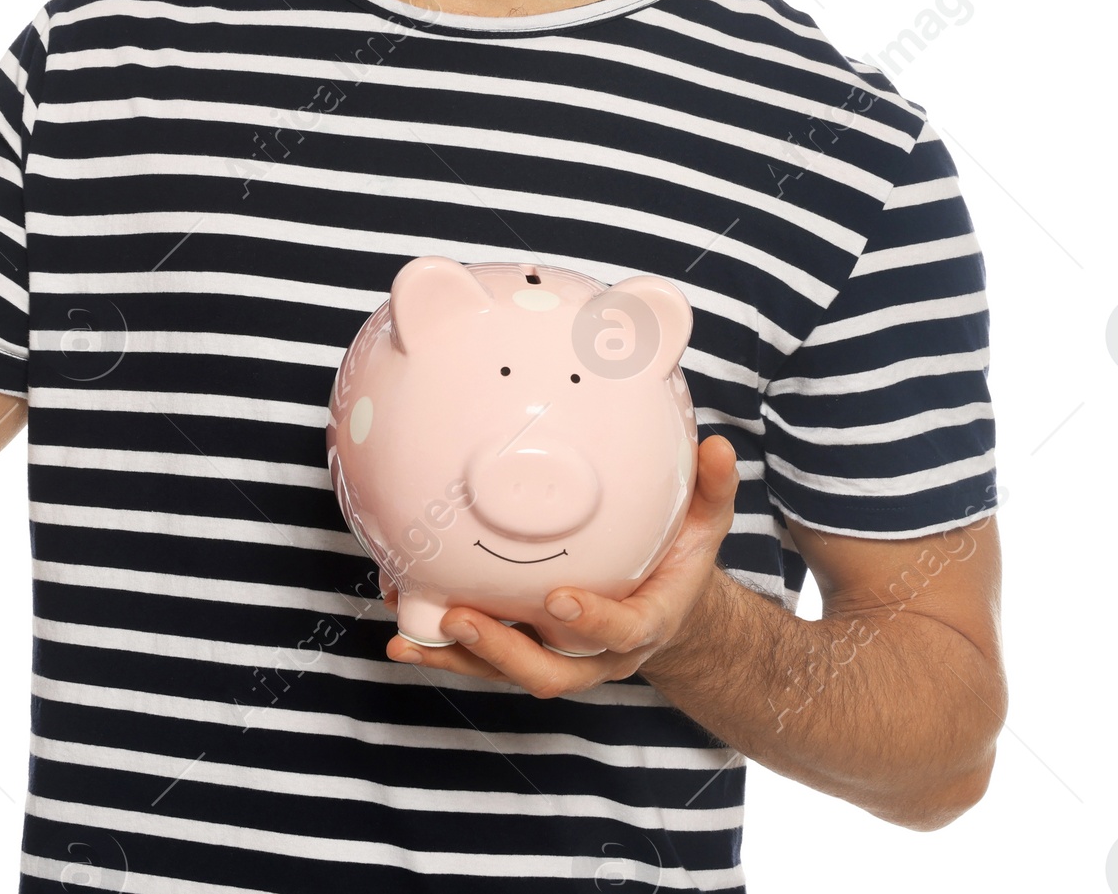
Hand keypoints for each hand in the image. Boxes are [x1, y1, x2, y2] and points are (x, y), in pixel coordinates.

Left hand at [381, 433, 738, 697]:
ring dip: (454, 656)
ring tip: (408, 630)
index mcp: (644, 622)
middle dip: (503, 650)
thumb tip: (718, 446)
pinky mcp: (523, 651)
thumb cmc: (678, 557)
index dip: (593, 620)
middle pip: (550, 671)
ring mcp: (557, 658)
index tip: (559, 599)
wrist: (663, 604)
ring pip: (504, 671)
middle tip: (461, 617)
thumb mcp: (705, 523)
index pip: (622, 630)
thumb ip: (712, 489)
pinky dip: (439, 649)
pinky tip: (399, 630)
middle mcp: (596, 654)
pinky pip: (479, 660)